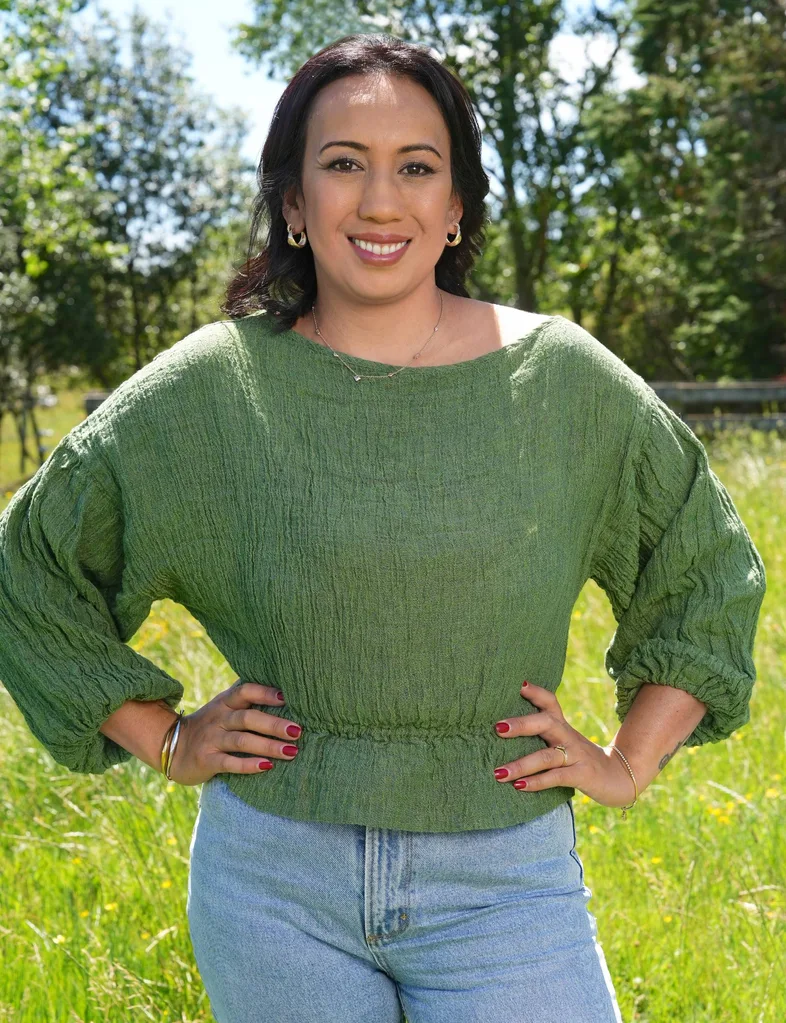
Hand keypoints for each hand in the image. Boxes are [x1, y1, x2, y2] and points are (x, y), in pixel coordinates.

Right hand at [167, 680, 301, 785]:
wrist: (171, 748)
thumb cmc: (209, 727)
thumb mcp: (222, 707)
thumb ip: (245, 699)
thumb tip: (281, 688)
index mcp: (225, 702)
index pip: (245, 691)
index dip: (265, 693)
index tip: (287, 698)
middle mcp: (219, 718)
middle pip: (248, 718)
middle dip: (274, 725)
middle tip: (297, 731)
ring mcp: (212, 739)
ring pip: (242, 741)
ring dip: (268, 746)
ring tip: (291, 751)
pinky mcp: (207, 760)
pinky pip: (230, 762)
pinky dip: (249, 765)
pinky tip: (267, 766)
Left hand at [492, 681, 635, 807]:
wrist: (618, 777)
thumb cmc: (579, 758)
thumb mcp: (563, 741)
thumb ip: (541, 733)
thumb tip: (501, 728)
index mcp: (562, 725)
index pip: (550, 702)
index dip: (535, 692)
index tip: (517, 684)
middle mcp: (568, 736)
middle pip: (546, 723)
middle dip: (522, 724)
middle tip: (497, 727)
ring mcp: (576, 756)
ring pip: (547, 756)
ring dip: (521, 764)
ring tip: (498, 773)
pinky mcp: (582, 775)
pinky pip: (556, 777)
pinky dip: (537, 782)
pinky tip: (519, 786)